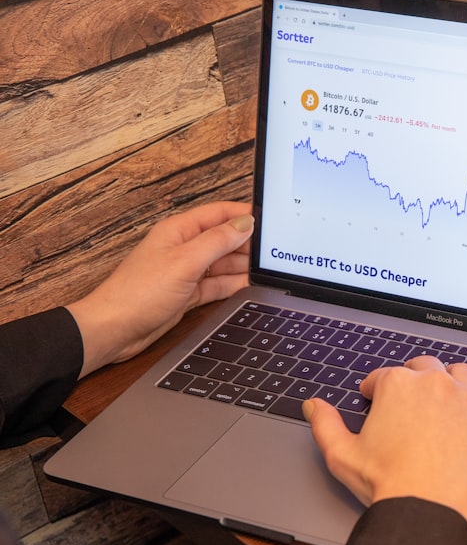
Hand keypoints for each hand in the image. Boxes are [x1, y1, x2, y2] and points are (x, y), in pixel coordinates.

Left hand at [66, 201, 252, 376]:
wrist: (115, 330)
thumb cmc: (137, 294)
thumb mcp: (185, 262)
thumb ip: (217, 241)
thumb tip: (245, 223)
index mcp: (179, 231)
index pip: (219, 213)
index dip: (245, 213)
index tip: (270, 219)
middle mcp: (184, 248)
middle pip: (224, 238)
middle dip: (248, 242)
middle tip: (273, 250)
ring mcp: (186, 272)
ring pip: (224, 263)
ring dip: (244, 265)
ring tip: (268, 268)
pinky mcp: (188, 294)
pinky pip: (218, 285)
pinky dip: (234, 285)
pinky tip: (250, 285)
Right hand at [303, 356, 466, 525]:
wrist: (424, 507)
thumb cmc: (386, 483)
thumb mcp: (341, 454)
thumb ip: (325, 424)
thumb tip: (314, 405)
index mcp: (397, 385)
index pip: (385, 376)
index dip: (376, 388)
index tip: (375, 397)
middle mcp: (434, 383)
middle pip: (426, 367)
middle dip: (417, 376)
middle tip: (414, 394)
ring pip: (465, 373)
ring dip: (457, 378)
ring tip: (454, 389)